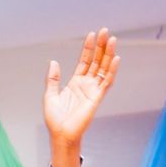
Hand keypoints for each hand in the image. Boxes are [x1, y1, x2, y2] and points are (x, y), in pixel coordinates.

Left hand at [43, 28, 119, 149]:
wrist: (61, 135)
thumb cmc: (55, 120)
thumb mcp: (50, 95)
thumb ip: (52, 79)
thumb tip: (54, 62)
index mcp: (75, 83)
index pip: (84, 61)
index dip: (88, 48)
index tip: (92, 35)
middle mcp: (86, 85)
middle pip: (96, 61)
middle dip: (101, 46)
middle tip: (106, 31)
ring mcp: (93, 91)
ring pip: (103, 68)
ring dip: (108, 54)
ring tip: (112, 39)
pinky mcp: (96, 98)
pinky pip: (106, 82)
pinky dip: (111, 70)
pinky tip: (115, 58)